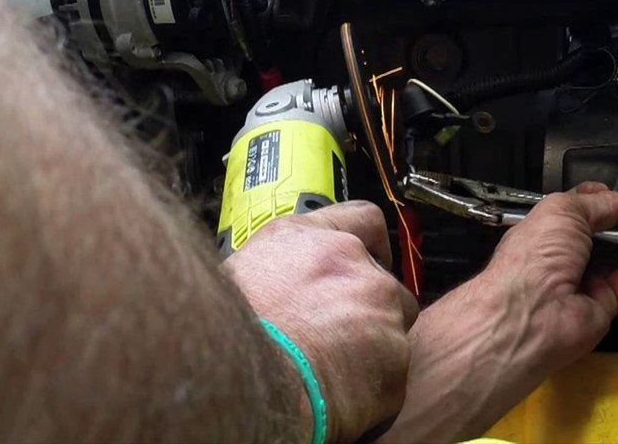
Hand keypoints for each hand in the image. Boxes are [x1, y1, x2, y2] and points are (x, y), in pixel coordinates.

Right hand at [223, 202, 418, 443]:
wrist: (239, 383)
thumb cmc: (222, 337)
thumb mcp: (236, 279)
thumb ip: (276, 270)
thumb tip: (278, 285)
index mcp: (305, 239)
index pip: (362, 219)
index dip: (371, 244)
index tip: (369, 261)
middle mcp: (349, 262)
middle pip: (383, 281)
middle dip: (368, 309)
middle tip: (337, 338)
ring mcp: (378, 307)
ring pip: (393, 328)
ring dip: (372, 349)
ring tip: (332, 373)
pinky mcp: (395, 356)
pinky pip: (392, 376)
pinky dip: (371, 390)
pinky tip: (337, 398)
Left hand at [378, 183, 617, 442]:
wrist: (528, 316)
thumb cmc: (536, 253)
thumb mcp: (564, 212)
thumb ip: (601, 203)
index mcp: (543, 230)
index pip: (575, 210)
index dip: (600, 199)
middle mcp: (561, 256)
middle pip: (599, 235)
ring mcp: (581, 283)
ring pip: (616, 259)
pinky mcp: (601, 307)